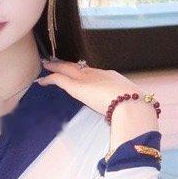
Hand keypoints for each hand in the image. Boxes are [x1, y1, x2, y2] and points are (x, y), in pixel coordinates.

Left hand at [38, 58, 157, 126]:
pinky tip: (42, 81)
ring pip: (67, 69)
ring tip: (47, 65)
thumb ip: (122, 107)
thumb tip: (123, 117)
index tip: (78, 71)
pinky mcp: (77, 87)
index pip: (94, 73)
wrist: (132, 106)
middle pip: (79, 67)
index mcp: (112, 77)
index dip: (84, 72)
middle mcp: (99, 74)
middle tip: (57, 61)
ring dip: (57, 67)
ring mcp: (87, 79)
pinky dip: (50, 79)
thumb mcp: (130, 103)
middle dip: (68, 64)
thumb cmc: (135, 107)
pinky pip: (60, 79)